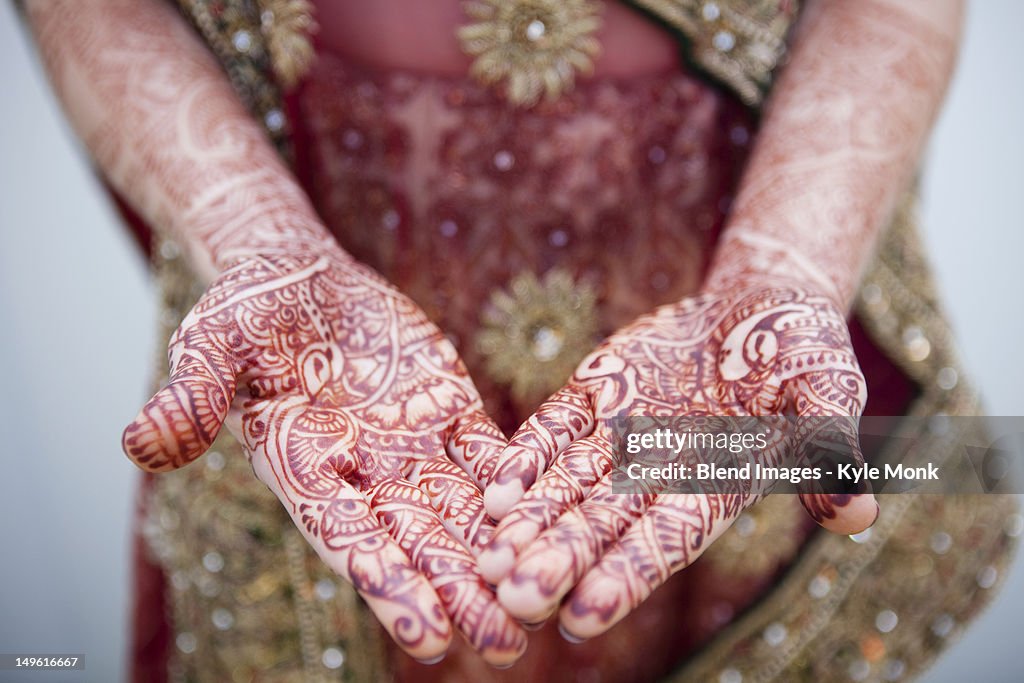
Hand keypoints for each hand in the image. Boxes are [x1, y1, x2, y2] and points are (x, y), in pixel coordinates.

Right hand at [122, 250, 525, 664]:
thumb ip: (190, 395)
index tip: (429, 636)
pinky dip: (519, 485)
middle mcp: (364, 473)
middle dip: (460, 590)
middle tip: (505, 642)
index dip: (389, 586)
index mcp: (305, 470)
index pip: (349, 540)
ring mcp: (412, 446)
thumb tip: (138, 441)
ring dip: (500, 554)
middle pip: (418, 541)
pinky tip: (557, 514)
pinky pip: (490, 453)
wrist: (300, 275)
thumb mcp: (213, 344)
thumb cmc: (245, 308)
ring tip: (543, 600)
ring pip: (463, 511)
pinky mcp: (450, 414)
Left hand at [477, 283, 877, 638]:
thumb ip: (831, 449)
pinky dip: (524, 459)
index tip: (584, 615)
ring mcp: (618, 438)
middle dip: (558, 561)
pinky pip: (553, 432)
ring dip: (527, 523)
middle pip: (601, 526)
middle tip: (513, 598)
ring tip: (486, 559)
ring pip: (565, 489)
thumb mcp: (827, 391)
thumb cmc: (805, 352)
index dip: (627, 575)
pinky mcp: (593, 398)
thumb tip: (860, 512)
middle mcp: (657, 476)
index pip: (665, 540)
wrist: (757, 304)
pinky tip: (493, 491)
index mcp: (713, 488)